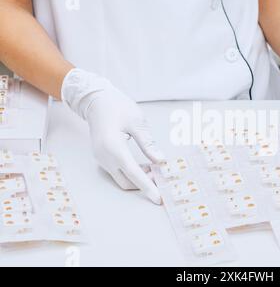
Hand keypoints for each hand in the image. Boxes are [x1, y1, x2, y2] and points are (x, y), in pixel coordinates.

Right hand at [61, 69, 164, 203]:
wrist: (96, 100)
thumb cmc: (117, 106)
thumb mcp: (137, 122)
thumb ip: (148, 144)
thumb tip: (161, 161)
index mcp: (113, 147)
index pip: (134, 173)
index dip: (148, 187)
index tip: (159, 198)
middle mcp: (104, 157)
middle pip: (127, 182)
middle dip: (145, 184)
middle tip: (163, 177)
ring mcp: (101, 158)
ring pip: (122, 178)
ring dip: (139, 178)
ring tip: (156, 169)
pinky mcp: (102, 157)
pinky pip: (118, 172)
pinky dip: (132, 172)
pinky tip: (145, 165)